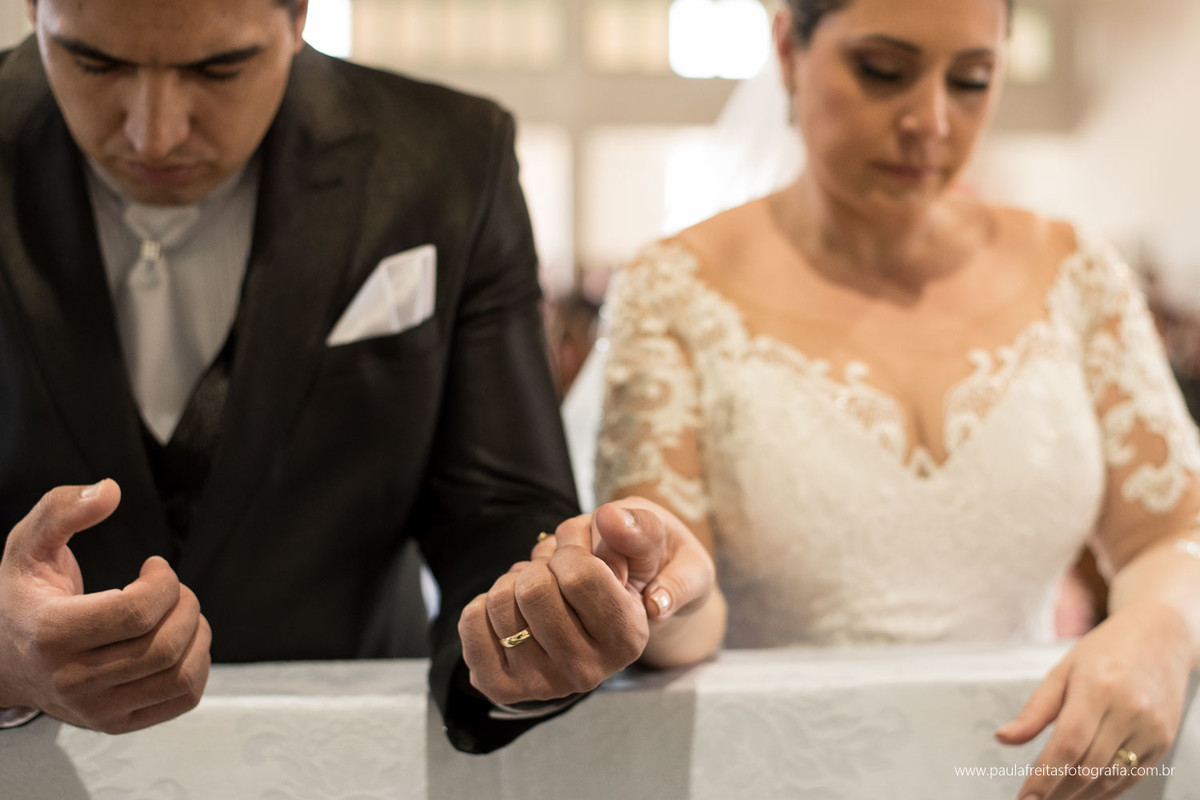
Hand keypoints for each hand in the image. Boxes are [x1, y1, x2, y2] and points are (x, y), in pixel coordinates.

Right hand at [0, 480, 211, 733]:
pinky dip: (198, 664)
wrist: (3, 662)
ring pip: (179, 675)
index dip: (163, 581)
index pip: (137, 612)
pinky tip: (180, 640)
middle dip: (185, 603)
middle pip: (164, 645)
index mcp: (50, 634)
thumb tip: (110, 489)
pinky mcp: (117, 723)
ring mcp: (96, 709)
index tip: (154, 566)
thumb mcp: (28, 546)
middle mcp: (72, 680)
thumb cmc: (24, 597)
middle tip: (172, 588)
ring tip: (178, 612)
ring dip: (197, 633)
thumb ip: (62, 510)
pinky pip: (183, 698)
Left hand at [458, 498, 714, 705]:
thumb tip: (609, 518)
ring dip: (511, 581)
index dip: (570, 549)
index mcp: (627, 637)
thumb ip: (637, 529)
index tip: (577, 555)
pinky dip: (483, 602)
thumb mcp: (642, 546)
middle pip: (534, 589)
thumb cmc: (614, 573)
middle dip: (538, 566)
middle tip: (552, 575)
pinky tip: (510, 612)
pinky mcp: (503, 687)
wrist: (586, 623)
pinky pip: (471, 622)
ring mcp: (543, 685)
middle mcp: (588, 671)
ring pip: (500, 602)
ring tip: (534, 593)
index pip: (579, 575)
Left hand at [995, 607, 1191, 798]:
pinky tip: (1082, 793)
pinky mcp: (1164, 742)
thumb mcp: (1063, 671)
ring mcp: (1151, 729)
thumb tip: (1003, 738)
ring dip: (1079, 796)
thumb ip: (1035, 710)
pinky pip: (1131, 777)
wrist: (1160, 638)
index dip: (1044, 776)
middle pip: (1088, 767)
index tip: (1026, 798)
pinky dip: (1105, 790)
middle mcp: (1130, 711)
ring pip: (1110, 778)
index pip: (1068, 744)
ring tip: (1053, 799)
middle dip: (1057, 791)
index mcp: (1098, 688)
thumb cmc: (1105, 651)